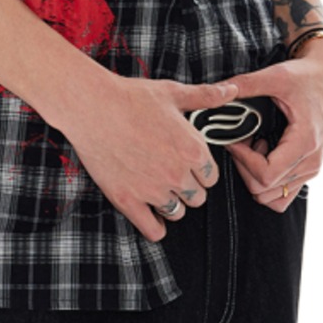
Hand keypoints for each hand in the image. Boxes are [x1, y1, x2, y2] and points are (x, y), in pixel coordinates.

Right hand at [55, 73, 237, 242]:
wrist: (91, 106)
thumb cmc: (131, 96)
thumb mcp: (173, 93)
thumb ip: (206, 97)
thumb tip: (231, 92)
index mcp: (193, 150)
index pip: (211, 177)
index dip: (200, 170)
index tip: (188, 163)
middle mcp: (177, 175)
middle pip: (197, 198)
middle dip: (188, 187)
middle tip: (171, 172)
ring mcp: (152, 191)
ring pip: (177, 213)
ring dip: (172, 203)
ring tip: (158, 187)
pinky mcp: (128, 201)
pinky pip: (153, 230)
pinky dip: (156, 226)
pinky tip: (151, 215)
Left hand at [225, 40, 322, 212]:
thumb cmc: (306, 76)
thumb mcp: (275, 76)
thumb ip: (245, 84)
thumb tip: (215, 92)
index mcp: (305, 142)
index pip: (265, 174)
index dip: (242, 160)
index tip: (234, 139)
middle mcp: (312, 162)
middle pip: (264, 189)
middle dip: (244, 166)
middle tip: (241, 139)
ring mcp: (312, 169)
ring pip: (272, 197)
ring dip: (254, 175)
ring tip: (253, 147)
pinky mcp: (309, 169)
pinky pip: (283, 194)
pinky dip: (268, 182)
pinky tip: (264, 154)